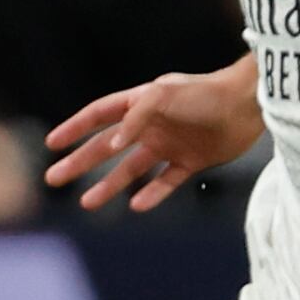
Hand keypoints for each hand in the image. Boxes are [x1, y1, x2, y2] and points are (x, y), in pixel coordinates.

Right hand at [44, 61, 262, 212]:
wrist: (247, 105)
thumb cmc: (204, 93)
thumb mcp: (163, 95)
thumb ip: (135, 118)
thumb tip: (114, 145)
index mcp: (141, 102)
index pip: (99, 115)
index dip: (75, 129)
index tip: (52, 143)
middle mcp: (151, 125)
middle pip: (106, 147)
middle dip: (80, 162)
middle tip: (55, 178)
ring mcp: (170, 145)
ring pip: (131, 170)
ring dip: (108, 185)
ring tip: (88, 203)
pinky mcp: (191, 162)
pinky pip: (165, 182)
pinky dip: (151, 194)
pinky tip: (136, 206)